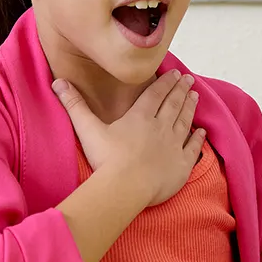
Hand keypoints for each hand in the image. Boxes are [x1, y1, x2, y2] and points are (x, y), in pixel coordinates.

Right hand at [54, 70, 203, 205]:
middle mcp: (161, 127)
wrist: (124, 188)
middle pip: (173, 104)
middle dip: (181, 90)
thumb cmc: (106, 160)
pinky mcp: (181, 164)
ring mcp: (173, 145)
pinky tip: (203, 131)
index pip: (156, 94)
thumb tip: (58, 82)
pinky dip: (199, 138)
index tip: (176, 73)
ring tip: (195, 96)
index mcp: (140, 117)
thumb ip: (74, 105)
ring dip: (190, 107)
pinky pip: (193, 148)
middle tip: (189, 80)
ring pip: (185, 121)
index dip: (166, 82)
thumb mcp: (87, 129)